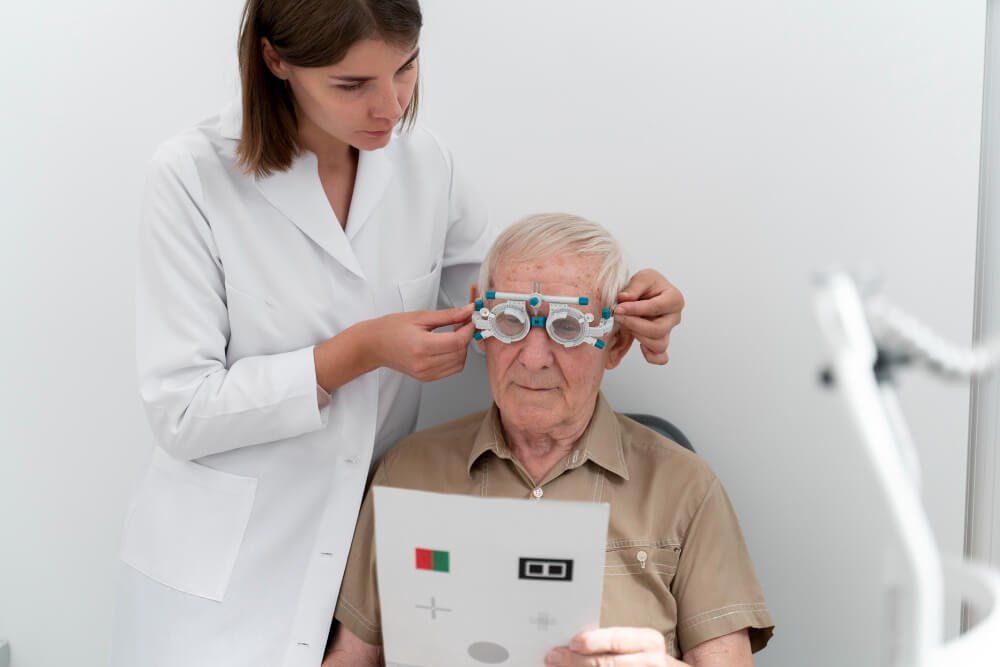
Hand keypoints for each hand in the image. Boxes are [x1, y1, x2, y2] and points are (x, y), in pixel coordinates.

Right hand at [363, 303, 474, 381]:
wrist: (373, 345)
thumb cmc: (390, 329)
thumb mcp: (420, 316)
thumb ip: (447, 315)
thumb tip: (466, 311)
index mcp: (422, 346)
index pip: (457, 342)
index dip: (468, 330)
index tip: (469, 320)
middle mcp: (424, 363)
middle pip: (460, 353)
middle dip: (466, 338)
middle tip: (461, 324)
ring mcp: (425, 373)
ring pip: (459, 363)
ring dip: (461, 349)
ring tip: (453, 335)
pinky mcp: (426, 378)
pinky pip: (450, 370)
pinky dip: (454, 358)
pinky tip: (447, 346)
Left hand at [545, 627, 683, 665]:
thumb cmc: (646, 658)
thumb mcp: (638, 645)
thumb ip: (613, 642)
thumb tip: (573, 642)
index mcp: (649, 641)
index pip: (617, 640)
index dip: (592, 641)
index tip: (571, 643)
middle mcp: (652, 661)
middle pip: (607, 663)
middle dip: (576, 661)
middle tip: (553, 658)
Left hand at [615, 269, 683, 364]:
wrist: (649, 293)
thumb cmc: (649, 285)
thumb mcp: (642, 277)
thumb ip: (634, 287)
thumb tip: (623, 298)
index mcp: (674, 299)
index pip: (656, 308)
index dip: (635, 309)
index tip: (619, 308)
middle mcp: (674, 317)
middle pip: (658, 330)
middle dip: (634, 325)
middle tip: (618, 317)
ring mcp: (669, 331)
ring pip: (659, 344)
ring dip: (639, 337)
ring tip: (626, 325)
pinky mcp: (661, 341)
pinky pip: (660, 357)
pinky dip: (650, 356)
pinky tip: (639, 346)